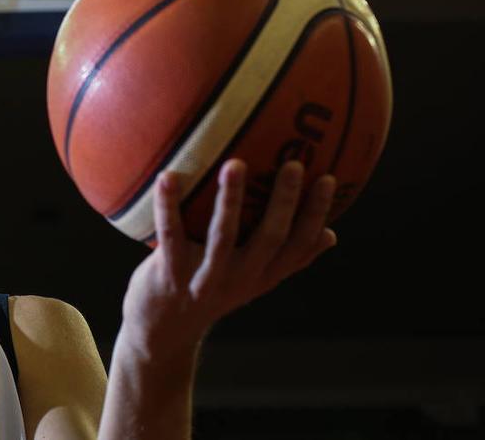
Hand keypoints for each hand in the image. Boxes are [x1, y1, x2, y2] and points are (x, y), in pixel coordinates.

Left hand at [118, 159, 337, 358]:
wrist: (163, 331)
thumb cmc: (211, 290)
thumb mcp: (252, 280)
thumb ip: (286, 258)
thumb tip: (331, 234)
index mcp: (262, 276)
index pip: (299, 246)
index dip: (315, 215)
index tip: (326, 178)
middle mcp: (239, 279)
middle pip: (269, 239)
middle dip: (282, 201)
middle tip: (292, 164)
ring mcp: (205, 279)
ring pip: (222, 237)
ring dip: (231, 200)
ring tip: (234, 163)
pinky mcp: (170, 276)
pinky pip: (170, 236)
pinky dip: (168, 206)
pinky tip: (167, 176)